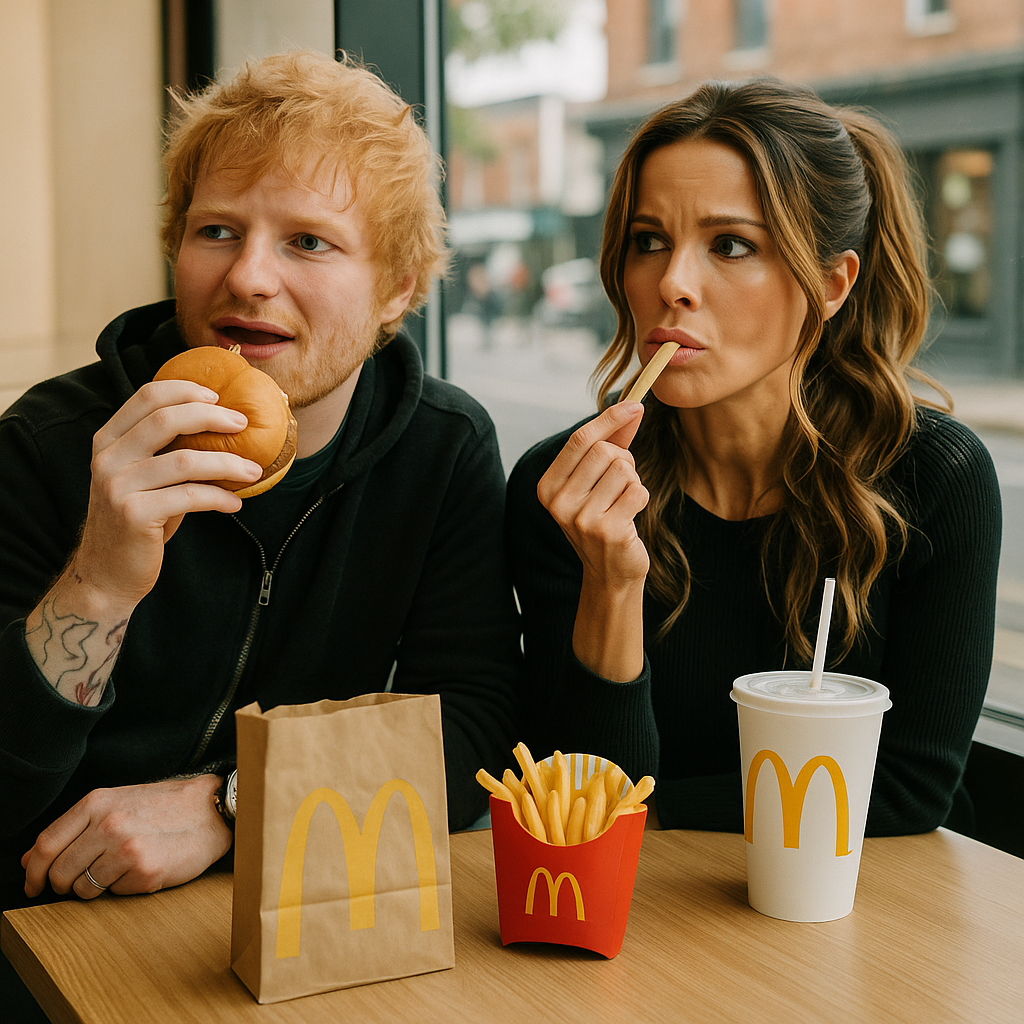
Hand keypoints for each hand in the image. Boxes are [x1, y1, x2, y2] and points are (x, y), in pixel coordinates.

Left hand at [21, 776, 232, 899]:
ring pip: (84, 889)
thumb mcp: (116, 804)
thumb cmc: (164, 806)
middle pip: (59, 872)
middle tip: (81, 881)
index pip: (45, 845)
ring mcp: (126, 848)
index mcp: (97, 803)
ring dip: (96, 887)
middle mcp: (108, 824)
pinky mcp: (145, 871)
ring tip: (121, 868)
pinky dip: (124, 887)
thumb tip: (32, 859)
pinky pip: (115, 894)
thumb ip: (74, 828)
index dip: (33, 871)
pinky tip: (143, 868)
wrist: (211, 810)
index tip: (33, 885)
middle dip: (64, 884)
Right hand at [76, 378, 263, 608]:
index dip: (185, 390)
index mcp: (108, 441)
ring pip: (184, 460)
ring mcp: (117, 486)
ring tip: (253, 471)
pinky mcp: (134, 514)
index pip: (146, 397)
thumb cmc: (137, 521)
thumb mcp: (144, 479)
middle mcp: (108, 458)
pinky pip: (189, 496)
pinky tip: (235, 504)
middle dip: (212, 416)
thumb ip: (166, 452)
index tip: (218, 396)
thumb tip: (222, 429)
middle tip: (242, 424)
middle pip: (166, 419)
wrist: (108, 573)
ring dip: (227, 463)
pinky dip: (219, 497)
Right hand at [537, 401, 649, 680]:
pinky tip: (630, 517)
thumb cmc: (603, 519)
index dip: (610, 419)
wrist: (610, 572)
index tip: (635, 406)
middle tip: (620, 483)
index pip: (580, 440)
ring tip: (622, 503)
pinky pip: (638, 491)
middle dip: (623, 460)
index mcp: (548, 487)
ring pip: (625, 470)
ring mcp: (582, 519)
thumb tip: (633, 407)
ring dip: (633, 482)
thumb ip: (610, 443)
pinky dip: (641, 499)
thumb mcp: (595, 481)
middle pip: (605, 452)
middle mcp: (559, 503)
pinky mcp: (608, 531)